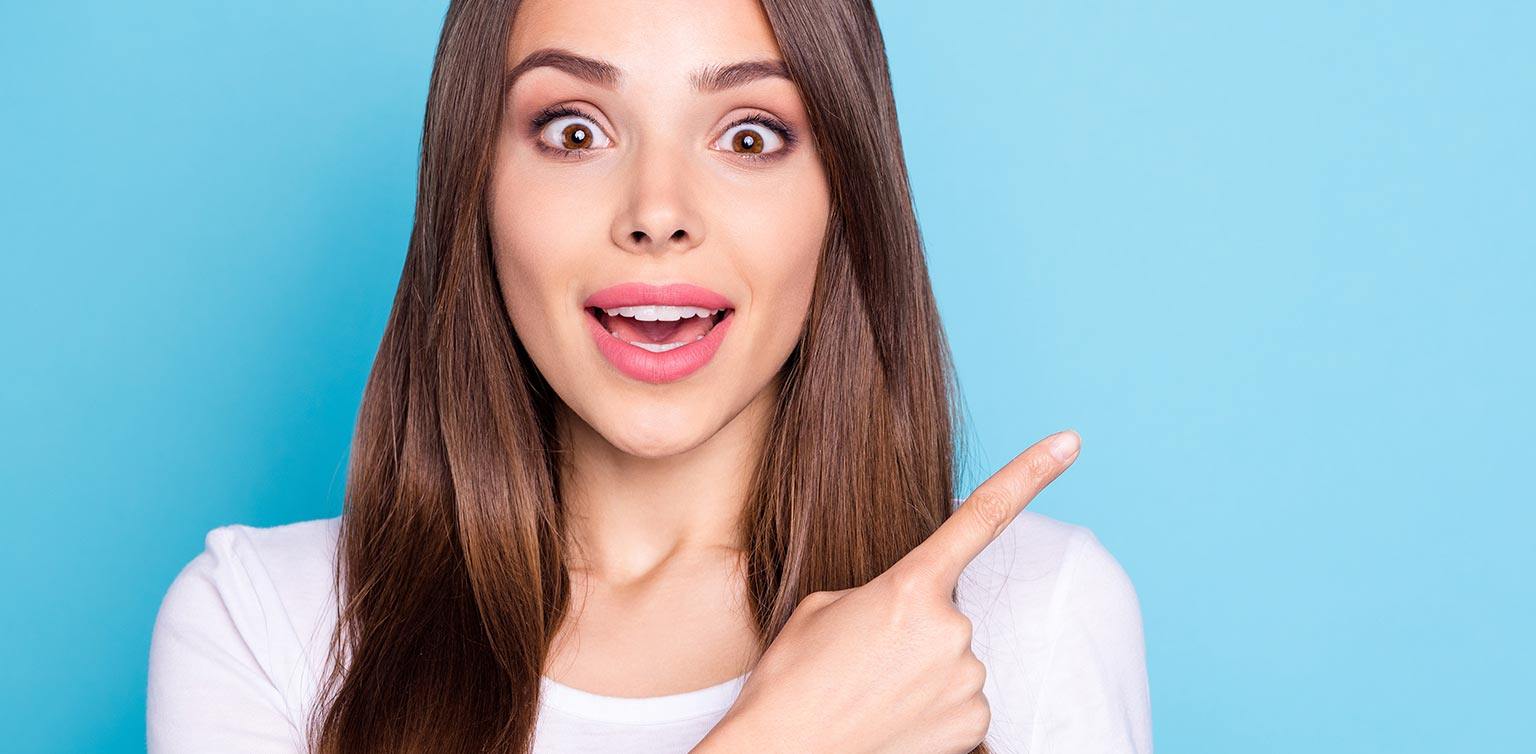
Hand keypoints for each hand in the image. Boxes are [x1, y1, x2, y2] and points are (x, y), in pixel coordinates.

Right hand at [694, 429, 1082, 753]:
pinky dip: (934, 710)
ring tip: (871, 695)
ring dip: (922, 674)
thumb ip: (881, 594)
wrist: (783, 753)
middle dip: (914, 632)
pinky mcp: (975, 723)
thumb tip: (912, 614)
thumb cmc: (791, 682)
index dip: (1032, 473)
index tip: (1070, 442)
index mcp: (909, 586)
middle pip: (948, 615)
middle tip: (865, 662)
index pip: (981, 515)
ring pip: (956, 661)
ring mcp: (968, 679)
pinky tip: (894, 720)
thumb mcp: (823, 610)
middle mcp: (951, 628)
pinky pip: (962, 702)